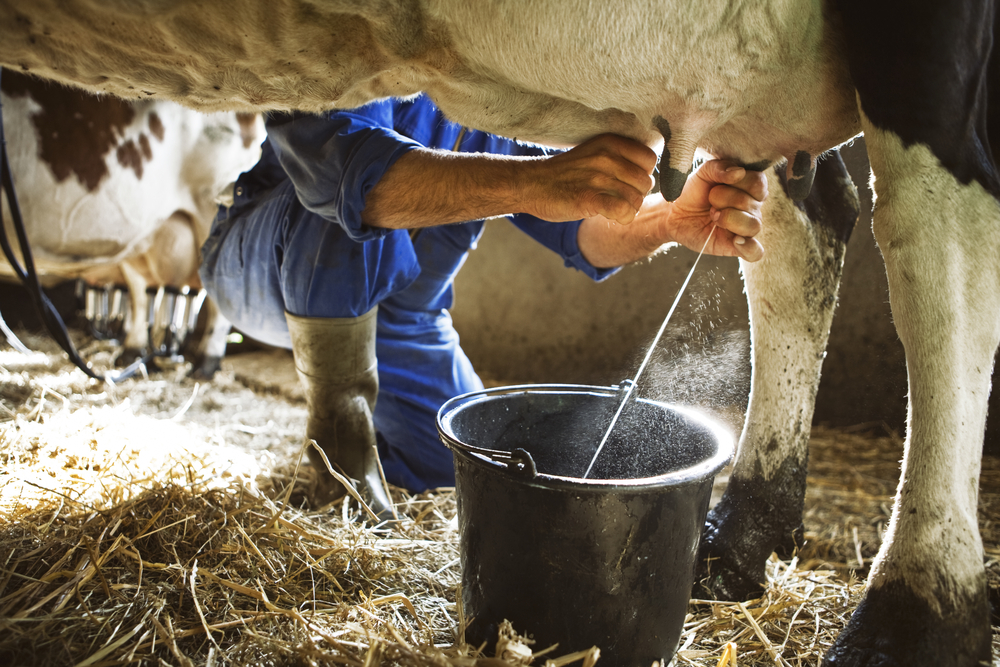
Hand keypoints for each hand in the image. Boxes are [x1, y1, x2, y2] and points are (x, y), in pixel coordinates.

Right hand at [521, 134, 657, 224]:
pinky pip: (624, 211)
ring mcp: (598, 177)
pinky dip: (622, 218)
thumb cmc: (565, 173)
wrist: (531, 184)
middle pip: (646, 182)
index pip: (650, 159)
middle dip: (635, 195)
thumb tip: (648, 174)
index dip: (642, 174)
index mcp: (610, 142)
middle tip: (617, 198)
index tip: (626, 182)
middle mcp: (607, 157)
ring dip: (628, 209)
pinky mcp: (589, 198)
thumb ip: (620, 157)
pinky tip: (609, 216)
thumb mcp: (594, 153)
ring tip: (610, 207)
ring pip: (636, 199)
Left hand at [668, 159, 766, 260]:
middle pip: (751, 204)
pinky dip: (749, 247)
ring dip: (729, 219)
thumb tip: (739, 172)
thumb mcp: (702, 172)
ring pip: (754, 225)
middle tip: (710, 203)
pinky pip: (755, 252)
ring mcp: (746, 228)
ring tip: (713, 217)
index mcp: (750, 187)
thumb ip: (719, 167)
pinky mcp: (737, 246)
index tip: (718, 184)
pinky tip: (735, 240)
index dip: (738, 183)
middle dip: (724, 200)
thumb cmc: (693, 191)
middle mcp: (752, 207)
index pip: (758, 183)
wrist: (674, 213)